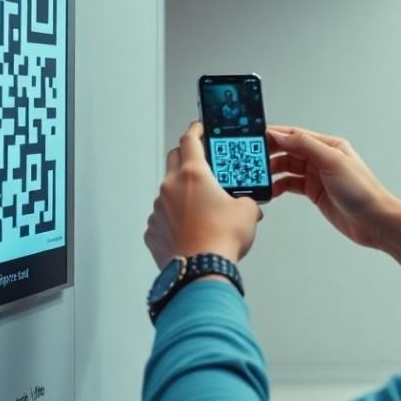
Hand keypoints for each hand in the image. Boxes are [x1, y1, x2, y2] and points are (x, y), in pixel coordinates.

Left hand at [145, 122, 261, 267]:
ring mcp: (158, 210)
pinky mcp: (153, 231)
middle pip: (173, 159)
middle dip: (186, 157)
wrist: (201, 272)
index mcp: (194, 174)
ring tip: (200, 209)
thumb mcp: (248, 212)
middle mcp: (170, 187)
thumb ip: (246, 200)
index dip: (196, 130)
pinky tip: (189, 231)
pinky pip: (161, 218)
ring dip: (181, 193)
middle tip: (200, 164)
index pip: (190, 140)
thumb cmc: (220, 240)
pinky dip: (173, 219)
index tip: (199, 128)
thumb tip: (246, 205)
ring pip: (167, 191)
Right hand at [266, 125, 400, 249]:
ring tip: (258, 177)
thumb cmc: (362, 190)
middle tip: (250, 160)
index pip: (294, 135)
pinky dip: (279, 186)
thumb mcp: (332, 161)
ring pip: (287, 168)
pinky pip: (291, 185)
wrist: (375, 221)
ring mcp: (317, 175)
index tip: (254, 138)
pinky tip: (271, 191)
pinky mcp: (315, 192)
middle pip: (288, 150)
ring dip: (272, 171)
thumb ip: (305, 145)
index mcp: (327, 145)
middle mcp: (321, 158)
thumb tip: (281, 135)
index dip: (274, 135)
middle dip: (269, 154)